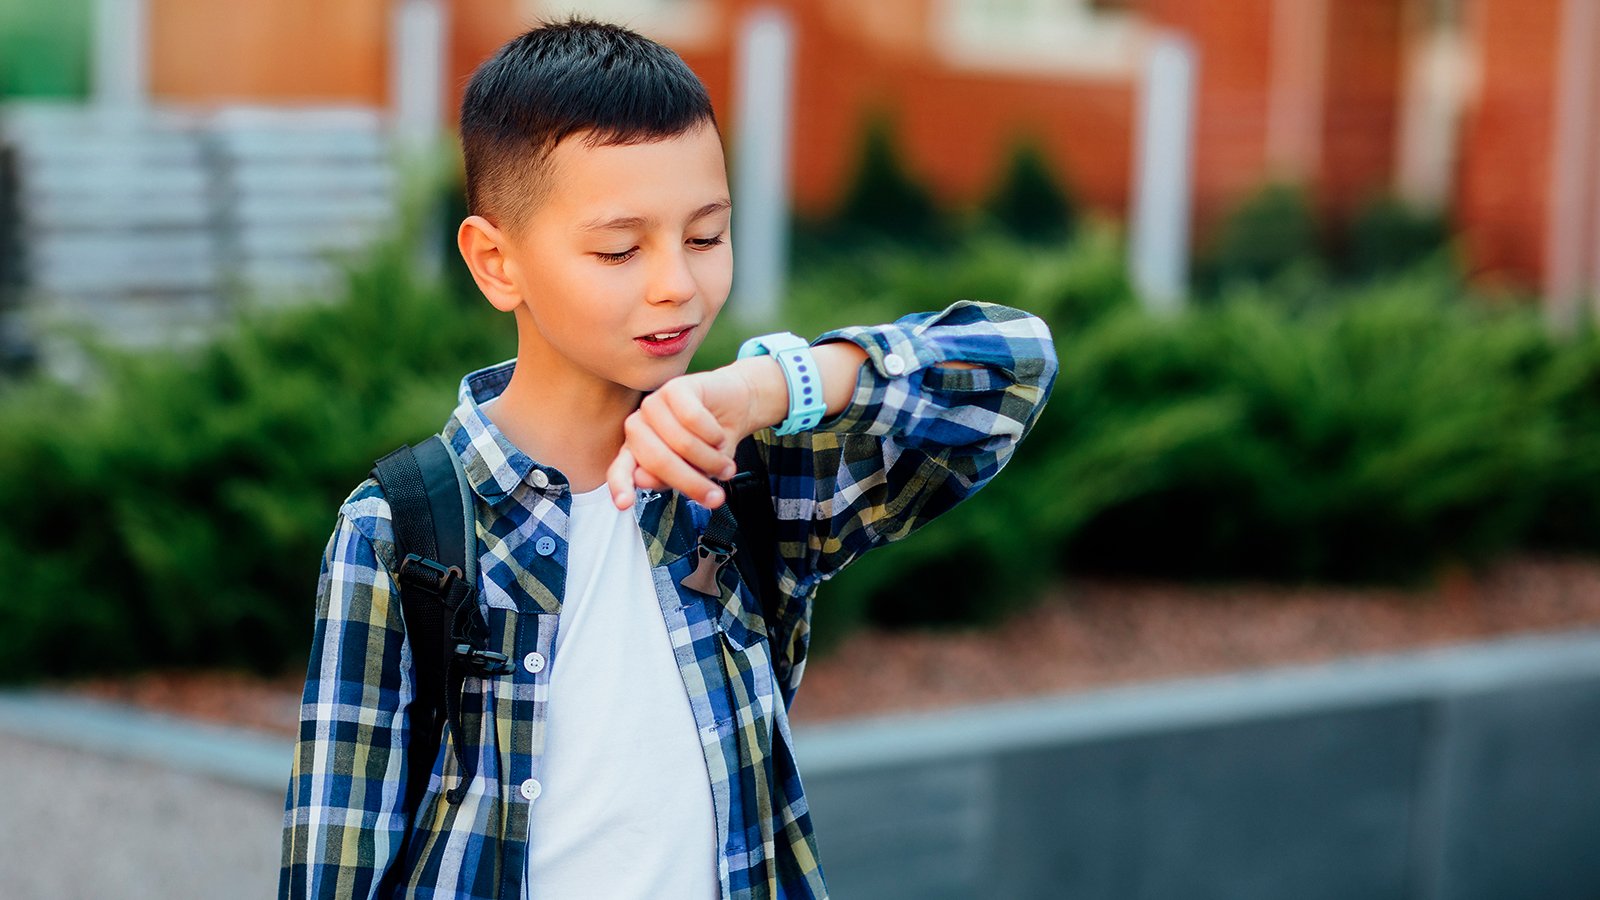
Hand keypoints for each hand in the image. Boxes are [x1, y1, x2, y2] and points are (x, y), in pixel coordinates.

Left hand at [605, 365, 766, 509]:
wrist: (737, 407)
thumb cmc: (710, 442)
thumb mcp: (693, 472)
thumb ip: (666, 479)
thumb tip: (643, 480)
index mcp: (636, 451)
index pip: (619, 470)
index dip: (621, 487)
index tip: (625, 504)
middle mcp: (639, 427)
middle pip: (658, 461)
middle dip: (692, 482)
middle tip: (715, 496)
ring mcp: (654, 405)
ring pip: (682, 443)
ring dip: (711, 459)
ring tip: (723, 463)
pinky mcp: (675, 387)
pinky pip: (694, 419)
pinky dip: (714, 434)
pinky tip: (718, 435)